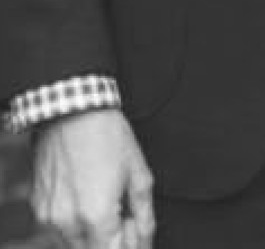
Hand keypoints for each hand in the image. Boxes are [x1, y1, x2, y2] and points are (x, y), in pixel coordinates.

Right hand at [31, 108, 154, 247]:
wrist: (71, 109)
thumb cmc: (107, 134)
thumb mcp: (138, 172)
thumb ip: (144, 214)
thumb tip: (145, 238)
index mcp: (97, 216)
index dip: (130, 246)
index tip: (135, 231)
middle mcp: (69, 223)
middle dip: (111, 241)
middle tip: (123, 216)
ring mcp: (49, 218)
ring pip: (74, 245)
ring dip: (91, 233)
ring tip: (102, 199)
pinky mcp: (38, 209)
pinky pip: (58, 229)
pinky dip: (73, 222)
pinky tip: (83, 195)